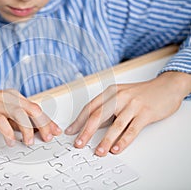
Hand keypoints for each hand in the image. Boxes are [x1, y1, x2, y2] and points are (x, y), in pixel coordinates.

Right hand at [0, 89, 61, 145]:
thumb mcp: (2, 114)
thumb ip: (16, 121)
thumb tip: (32, 132)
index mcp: (14, 96)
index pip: (36, 108)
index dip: (47, 121)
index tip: (55, 131)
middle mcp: (8, 97)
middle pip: (32, 109)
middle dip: (43, 124)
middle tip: (48, 137)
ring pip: (20, 114)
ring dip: (28, 130)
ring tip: (29, 142)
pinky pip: (1, 122)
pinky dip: (8, 133)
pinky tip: (11, 141)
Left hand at [65, 72, 190, 155]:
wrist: (166, 87)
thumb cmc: (141, 93)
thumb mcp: (121, 96)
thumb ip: (108, 110)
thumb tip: (93, 126)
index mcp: (111, 92)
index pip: (90, 107)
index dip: (79, 121)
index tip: (71, 131)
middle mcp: (120, 97)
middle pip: (98, 115)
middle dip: (86, 131)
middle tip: (79, 143)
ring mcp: (133, 105)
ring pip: (115, 125)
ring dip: (105, 140)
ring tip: (99, 151)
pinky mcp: (146, 113)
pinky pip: (132, 130)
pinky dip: (123, 141)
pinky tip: (116, 148)